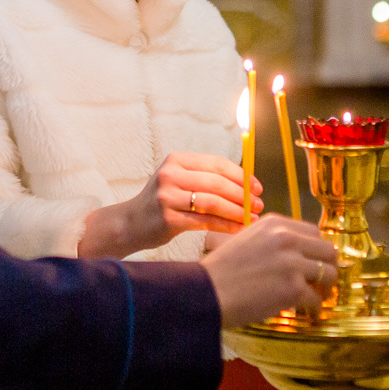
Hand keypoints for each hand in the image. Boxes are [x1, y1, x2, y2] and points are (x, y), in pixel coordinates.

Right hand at [77, 152, 262, 258]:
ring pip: (212, 202)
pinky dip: (225, 225)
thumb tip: (247, 185)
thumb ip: (205, 179)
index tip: (257, 187)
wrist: (129, 223)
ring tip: (251, 217)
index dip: (241, 175)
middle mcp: (170, 175)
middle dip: (243, 194)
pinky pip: (205, 221)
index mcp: (176, 160)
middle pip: (217, 183)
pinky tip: (238, 229)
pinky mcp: (168, 218)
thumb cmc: (162, 202)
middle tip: (259, 204)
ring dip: (237, 211)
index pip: (217, 164)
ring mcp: (167, 197)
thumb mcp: (178, 181)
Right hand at [201, 216, 339, 326]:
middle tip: (322, 281)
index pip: (313, 232)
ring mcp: (292, 262)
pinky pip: (317, 298)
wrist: (205, 292)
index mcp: (274, 223)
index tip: (314, 262)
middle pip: (328, 250)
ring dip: (324, 288)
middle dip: (328, 266)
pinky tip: (309, 313)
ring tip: (317, 297)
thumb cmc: (219, 270)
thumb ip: (269, 241)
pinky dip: (315, 308)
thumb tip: (291, 253)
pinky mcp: (293, 288)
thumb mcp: (243, 240)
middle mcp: (286, 238)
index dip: (316, 250)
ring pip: (329, 273)